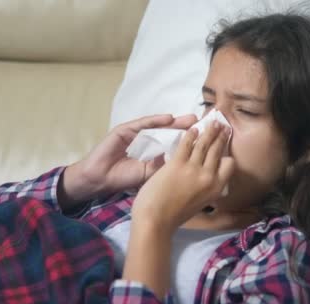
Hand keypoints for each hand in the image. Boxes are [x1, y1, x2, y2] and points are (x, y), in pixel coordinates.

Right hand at [59, 114, 197, 209]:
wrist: (99, 179)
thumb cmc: (123, 178)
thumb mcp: (151, 175)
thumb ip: (167, 168)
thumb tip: (190, 165)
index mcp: (154, 151)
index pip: (176, 143)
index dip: (192, 142)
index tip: (210, 141)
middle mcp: (147, 140)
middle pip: (171, 132)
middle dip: (189, 129)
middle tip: (207, 124)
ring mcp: (136, 133)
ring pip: (159, 126)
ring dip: (176, 122)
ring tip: (191, 119)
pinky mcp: (124, 130)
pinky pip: (142, 124)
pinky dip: (155, 120)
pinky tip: (168, 118)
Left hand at [131, 120, 233, 235]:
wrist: (155, 220)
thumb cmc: (173, 217)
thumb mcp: (198, 203)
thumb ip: (203, 189)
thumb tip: (203, 177)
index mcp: (216, 189)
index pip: (229, 165)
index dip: (227, 155)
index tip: (225, 147)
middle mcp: (208, 177)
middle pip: (218, 150)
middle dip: (221, 136)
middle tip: (223, 125)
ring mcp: (193, 169)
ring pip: (204, 144)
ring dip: (209, 130)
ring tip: (212, 122)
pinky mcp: (177, 164)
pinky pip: (187, 144)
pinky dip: (190, 134)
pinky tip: (193, 129)